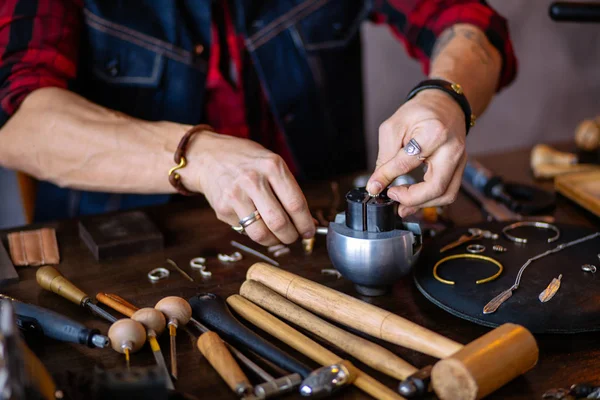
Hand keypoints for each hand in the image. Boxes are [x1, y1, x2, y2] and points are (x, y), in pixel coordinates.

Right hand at [187, 132, 314, 245]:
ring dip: (274, 241)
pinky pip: (245, 231)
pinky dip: (256, 233)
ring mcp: (235, 195)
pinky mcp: (223, 209)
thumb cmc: (247, 162)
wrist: (210, 156)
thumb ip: (290, 192)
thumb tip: (308, 222)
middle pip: (279, 222)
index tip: (308, 232)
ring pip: (261, 233)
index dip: (305, 224)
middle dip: (291, 237)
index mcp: (272, 166)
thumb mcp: (272, 165)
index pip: (296, 204)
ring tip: (277, 237)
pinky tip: (257, 223)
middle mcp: (253, 180)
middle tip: (293, 237)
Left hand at [366, 89, 467, 216]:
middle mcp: (452, 149)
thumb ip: (385, 157)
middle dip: (411, 199)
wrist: (444, 104)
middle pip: (436, 188)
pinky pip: (448, 192)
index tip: (374, 187)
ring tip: (401, 205)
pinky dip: (430, 200)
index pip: (407, 163)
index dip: (386, 177)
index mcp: (435, 133)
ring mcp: (460, 161)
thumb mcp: (394, 128)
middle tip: (392, 197)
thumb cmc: (419, 112)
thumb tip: (376, 184)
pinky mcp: (459, 168)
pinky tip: (413, 201)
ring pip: (446, 195)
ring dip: (422, 204)